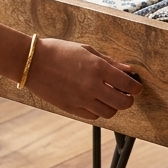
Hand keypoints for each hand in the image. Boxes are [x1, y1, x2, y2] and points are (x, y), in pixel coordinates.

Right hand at [26, 37, 142, 120]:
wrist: (32, 62)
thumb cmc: (59, 51)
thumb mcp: (87, 51)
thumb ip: (110, 62)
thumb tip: (128, 70)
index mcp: (98, 68)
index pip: (128, 85)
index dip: (136, 88)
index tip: (136, 87)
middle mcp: (92, 86)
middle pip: (123, 103)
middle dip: (128, 100)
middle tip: (126, 95)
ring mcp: (81, 99)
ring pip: (109, 113)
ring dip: (113, 106)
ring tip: (108, 97)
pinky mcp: (71, 108)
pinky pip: (93, 116)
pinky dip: (98, 111)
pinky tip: (94, 101)